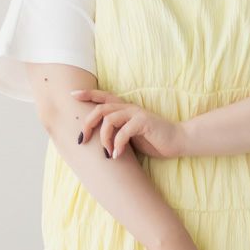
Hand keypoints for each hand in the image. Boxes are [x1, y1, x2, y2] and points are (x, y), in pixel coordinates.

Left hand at [70, 89, 185, 159]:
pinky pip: (124, 132)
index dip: (87, 94)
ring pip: (109, 120)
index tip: (72, 94)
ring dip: (104, 138)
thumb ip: (116, 133)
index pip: (103, 97)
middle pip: (100, 109)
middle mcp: (128, 108)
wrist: (177, 141)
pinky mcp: (144, 123)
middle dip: (88, 123)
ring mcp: (136, 114)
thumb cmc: (153, 140)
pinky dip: (118, 145)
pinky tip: (117, 155)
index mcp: (124, 109)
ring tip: (107, 153)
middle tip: (83, 139)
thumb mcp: (130, 135)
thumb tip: (99, 141)